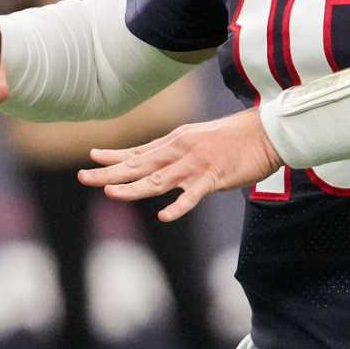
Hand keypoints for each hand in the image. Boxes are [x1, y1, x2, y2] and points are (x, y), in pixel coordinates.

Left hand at [78, 108, 284, 221]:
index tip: (91, 159)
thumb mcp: (197, 139)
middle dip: (110, 173)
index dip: (114, 157)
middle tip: (83, 177)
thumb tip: (155, 160)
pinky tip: (164, 216)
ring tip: (111, 193)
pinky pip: (193, 195)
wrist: (267, 132)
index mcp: (176, 142)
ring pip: (159, 180)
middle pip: (139, 165)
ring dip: (134, 188)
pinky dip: (179, 206)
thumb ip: (175, 151)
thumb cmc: (234, 137)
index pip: (139, 152)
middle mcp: (180, 151)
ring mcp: (196, 165)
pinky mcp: (214, 177)